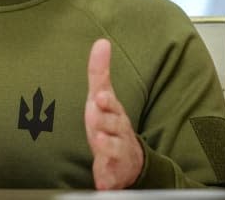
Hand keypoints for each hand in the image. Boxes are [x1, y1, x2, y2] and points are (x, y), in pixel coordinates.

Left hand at [85, 38, 143, 189]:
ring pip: (115, 149)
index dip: (106, 100)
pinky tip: (102, 182)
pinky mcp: (114, 171)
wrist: (129, 159)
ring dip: (107, 145)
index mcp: (113, 111)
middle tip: (95, 115)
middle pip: (114, 124)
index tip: (99, 96)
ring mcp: (118, 151)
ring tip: (99, 142)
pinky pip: (111, 177)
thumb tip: (101, 42)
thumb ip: (99, 71)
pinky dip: (107, 180)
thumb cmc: (111, 123)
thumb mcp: (102, 97)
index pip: (110, 102)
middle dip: (106, 120)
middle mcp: (118, 130)